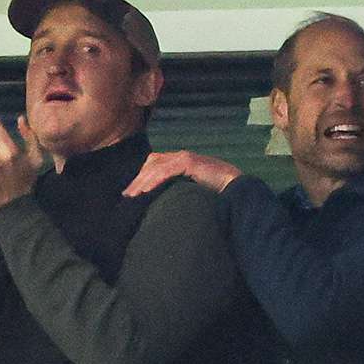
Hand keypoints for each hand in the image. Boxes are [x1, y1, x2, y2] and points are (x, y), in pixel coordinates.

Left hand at [123, 150, 241, 196]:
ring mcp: (185, 158)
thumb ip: (180, 193)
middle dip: (138, 179)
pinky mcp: (189, 162)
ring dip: (142, 181)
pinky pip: (166, 169)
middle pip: (151, 163)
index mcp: (182, 163)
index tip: (132, 194)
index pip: (155, 165)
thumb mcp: (193, 194)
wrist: (237, 191)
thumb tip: (165, 206)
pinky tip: (145, 190)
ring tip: (132, 195)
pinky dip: (154, 179)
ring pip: (156, 166)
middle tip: (127, 196)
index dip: (142, 177)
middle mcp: (181, 157)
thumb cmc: (218, 196)